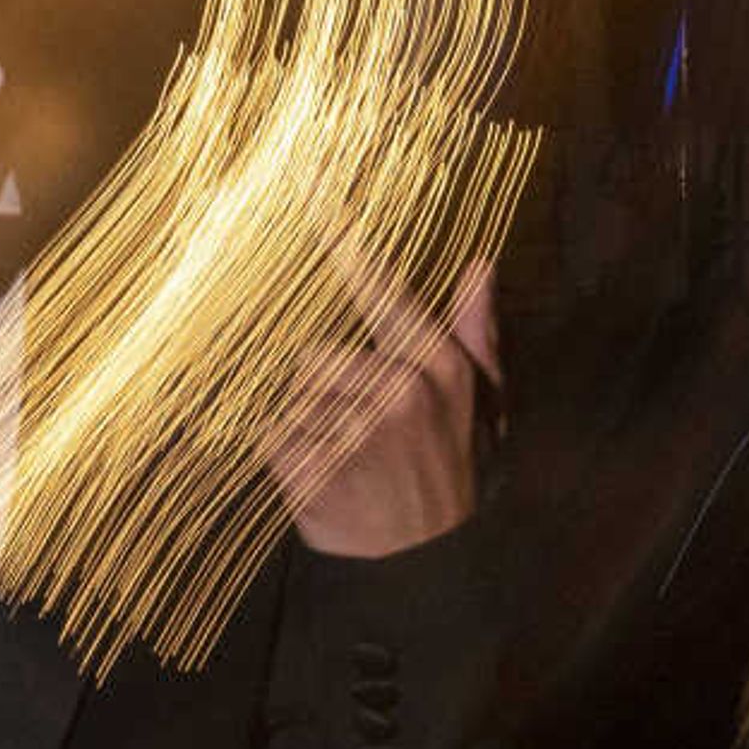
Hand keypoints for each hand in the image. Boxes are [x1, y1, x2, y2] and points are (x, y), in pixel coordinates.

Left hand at [275, 251, 497, 559]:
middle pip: (311, 350)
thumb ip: (472, 334)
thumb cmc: (446, 477)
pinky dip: (283, 454)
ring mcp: (356, 425)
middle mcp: (399, 387)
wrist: (424, 568)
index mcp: (435, 365)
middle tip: (355, 434)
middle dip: (319, 389)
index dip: (341, 234)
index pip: (379, 285)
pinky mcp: (314, 460)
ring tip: (342, 459)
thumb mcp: (477, 407)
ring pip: (287, 391)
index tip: (307, 180)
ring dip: (302, 422)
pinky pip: (270, 430)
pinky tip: (321, 480)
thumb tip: (478, 265)